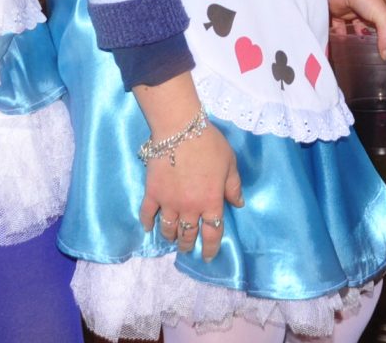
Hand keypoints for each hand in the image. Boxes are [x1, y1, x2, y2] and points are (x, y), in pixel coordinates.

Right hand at [139, 121, 241, 261]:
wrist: (180, 129)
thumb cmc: (209, 144)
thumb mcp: (230, 163)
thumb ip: (233, 186)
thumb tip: (238, 204)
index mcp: (211, 202)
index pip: (212, 233)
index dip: (211, 248)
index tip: (209, 256)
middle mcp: (190, 208)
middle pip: (188, 234)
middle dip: (189, 244)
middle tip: (188, 248)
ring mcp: (169, 202)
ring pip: (168, 229)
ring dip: (171, 237)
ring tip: (173, 239)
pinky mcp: (152, 193)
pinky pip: (147, 214)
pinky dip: (147, 223)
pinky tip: (148, 227)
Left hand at [327, 0, 385, 58]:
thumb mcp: (382, 15)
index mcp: (385, 6)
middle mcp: (371, 9)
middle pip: (379, 25)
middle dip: (380, 37)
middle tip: (381, 52)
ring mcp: (356, 11)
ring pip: (360, 28)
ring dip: (360, 39)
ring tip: (362, 55)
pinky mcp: (341, 14)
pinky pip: (341, 29)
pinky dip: (341, 37)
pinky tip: (343, 46)